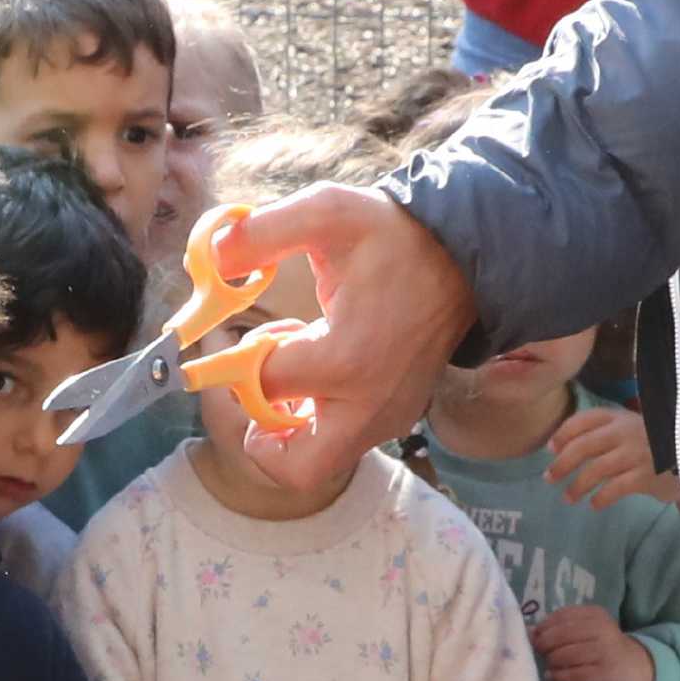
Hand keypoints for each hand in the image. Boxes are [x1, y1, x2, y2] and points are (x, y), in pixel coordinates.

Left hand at [212, 182, 478, 497]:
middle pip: (295, 467)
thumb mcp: (327, 213)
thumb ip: (264, 233)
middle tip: (259, 389)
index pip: (262, 385)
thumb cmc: (394, 235)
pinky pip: (344, 443)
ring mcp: (388, 418)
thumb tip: (213, 258)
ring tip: (296, 367)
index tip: (239, 336)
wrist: (466, 257)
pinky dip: (320, 419)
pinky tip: (322, 368)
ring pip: (319, 461)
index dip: (236, 362)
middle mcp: (368, 404)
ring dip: (291, 426)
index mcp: (345, 359)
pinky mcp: (399, 418)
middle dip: (263, 437)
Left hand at [526, 600, 653, 680]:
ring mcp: (604, 652)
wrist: (633, 667)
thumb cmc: (602, 646)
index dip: (544, 626)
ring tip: (549, 664)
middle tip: (540, 652)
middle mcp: (602, 629)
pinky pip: (574, 675)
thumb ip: (561, 627)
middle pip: (562, 635)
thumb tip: (529, 630)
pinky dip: (559, 676)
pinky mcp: (604, 673)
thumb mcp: (587, 630)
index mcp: (595, 614)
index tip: (535, 635)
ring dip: (551, 661)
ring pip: (566, 655)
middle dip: (545, 644)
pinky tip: (552, 676)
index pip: (563, 615)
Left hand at [538, 400, 664, 509]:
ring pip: (596, 470)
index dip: (563, 433)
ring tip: (568, 498)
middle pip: (584, 446)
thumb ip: (606, 433)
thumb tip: (565, 449)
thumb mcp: (632, 428)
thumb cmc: (656, 443)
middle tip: (549, 478)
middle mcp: (625, 431)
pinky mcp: (646, 476)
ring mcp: (636, 453)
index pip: (584, 419)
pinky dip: (601, 498)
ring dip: (578, 486)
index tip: (550, 448)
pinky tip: (594, 504)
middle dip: (562, 464)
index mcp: (620, 416)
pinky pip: (615, 488)